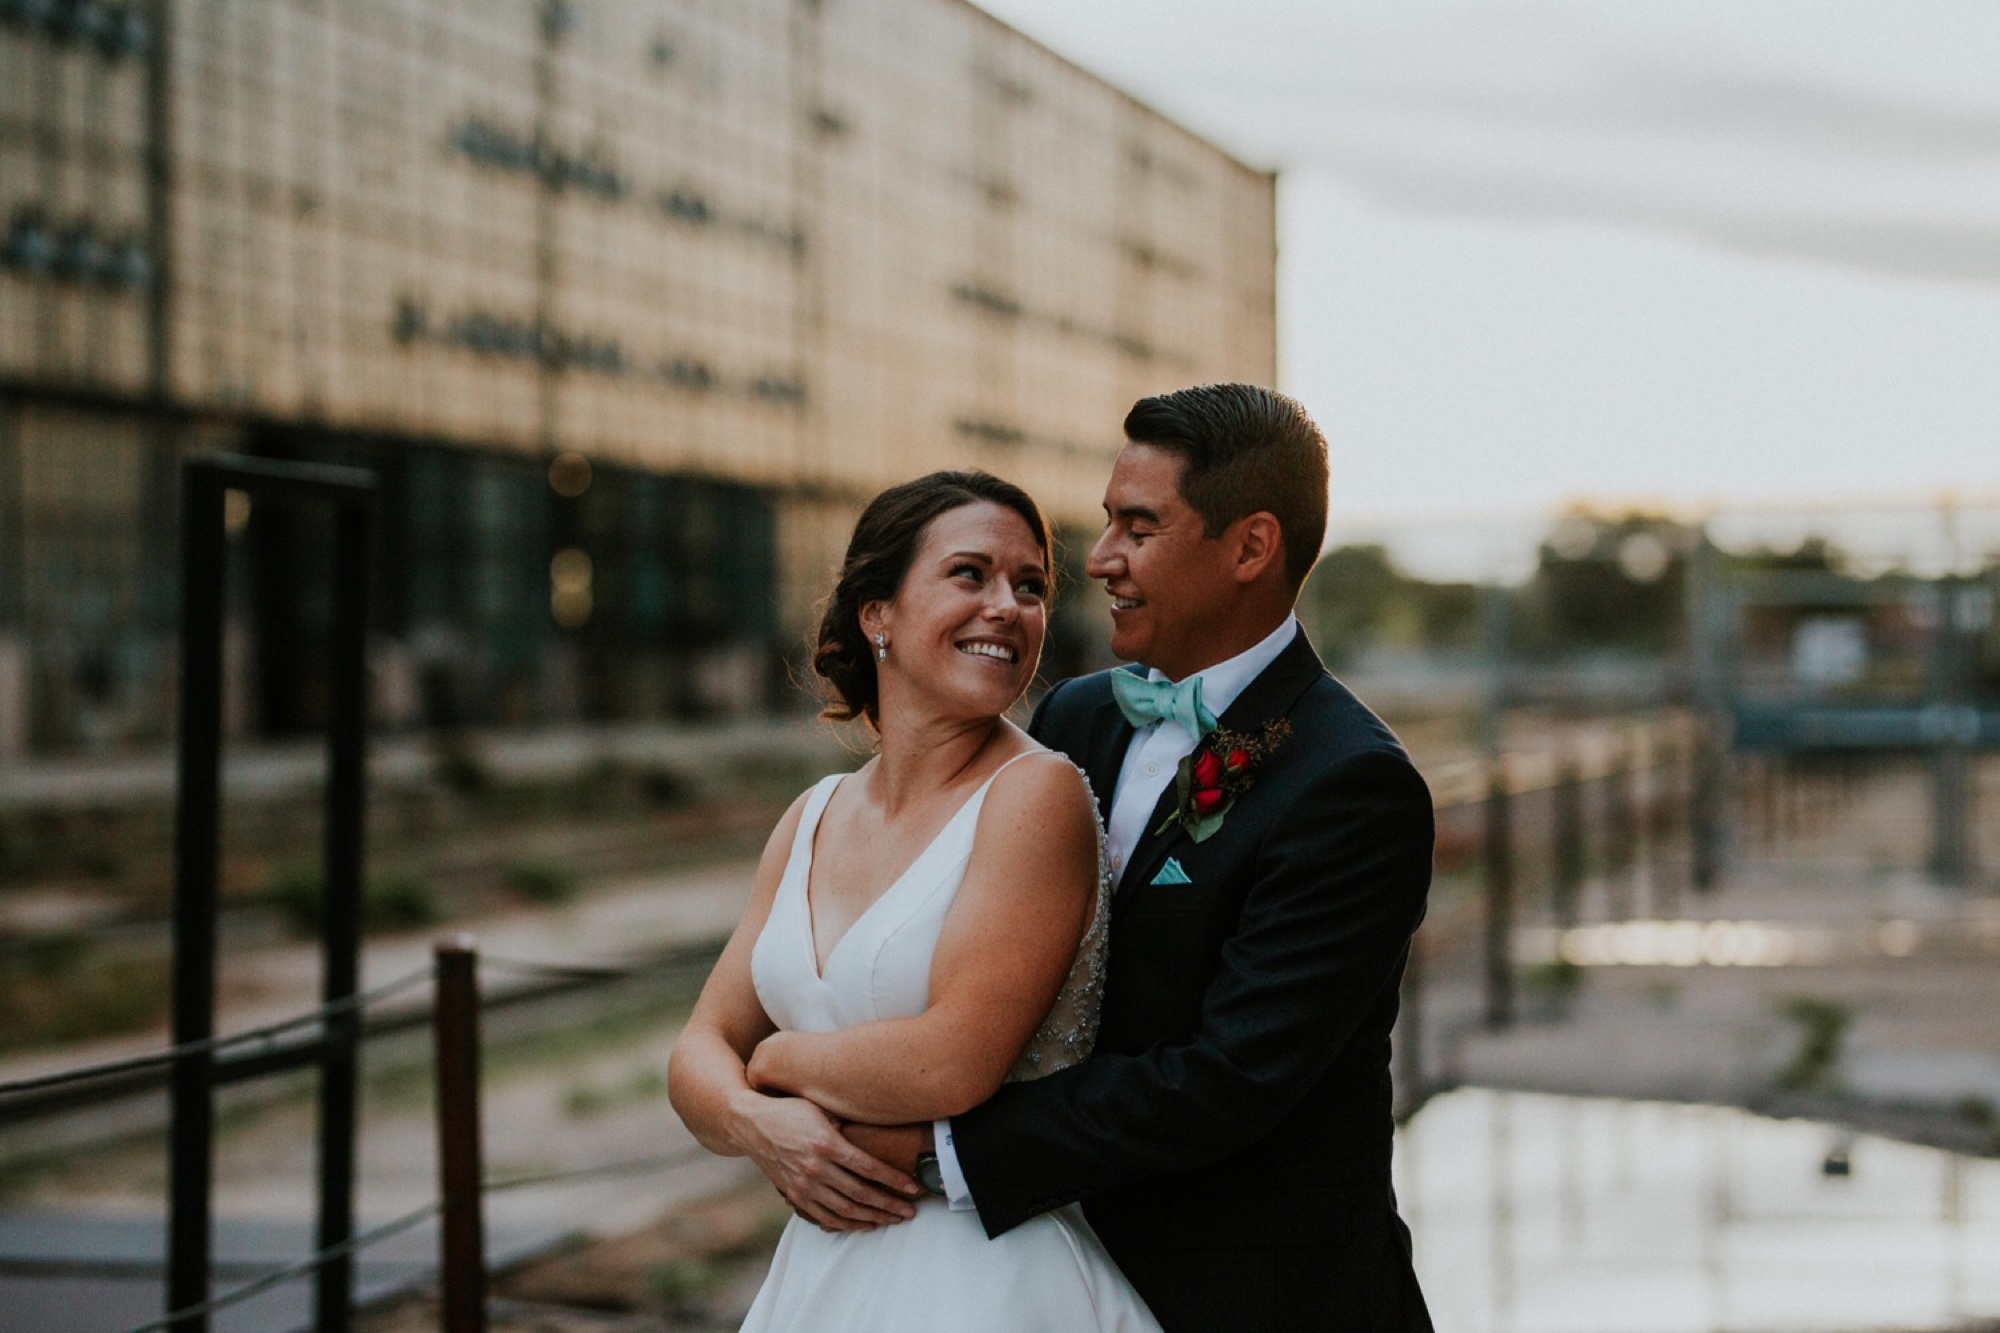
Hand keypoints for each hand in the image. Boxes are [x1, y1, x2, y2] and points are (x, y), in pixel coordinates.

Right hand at [733, 1090, 920, 1231]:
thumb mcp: (820, 1106)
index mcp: (826, 1143)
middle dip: (889, 1205)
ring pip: (845, 1209)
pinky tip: (865, 1224)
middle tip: (910, 1212)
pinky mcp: (795, 1195)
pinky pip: (825, 1217)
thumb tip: (880, 1123)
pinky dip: (847, 1224)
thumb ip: (846, 1120)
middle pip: (861, 1193)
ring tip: (893, 1219)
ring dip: (872, 1217)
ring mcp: (803, 1184)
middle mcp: (815, 1167)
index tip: (914, 1188)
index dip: (894, 1180)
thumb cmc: (791, 1110)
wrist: (752, 1125)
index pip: (868, 1167)